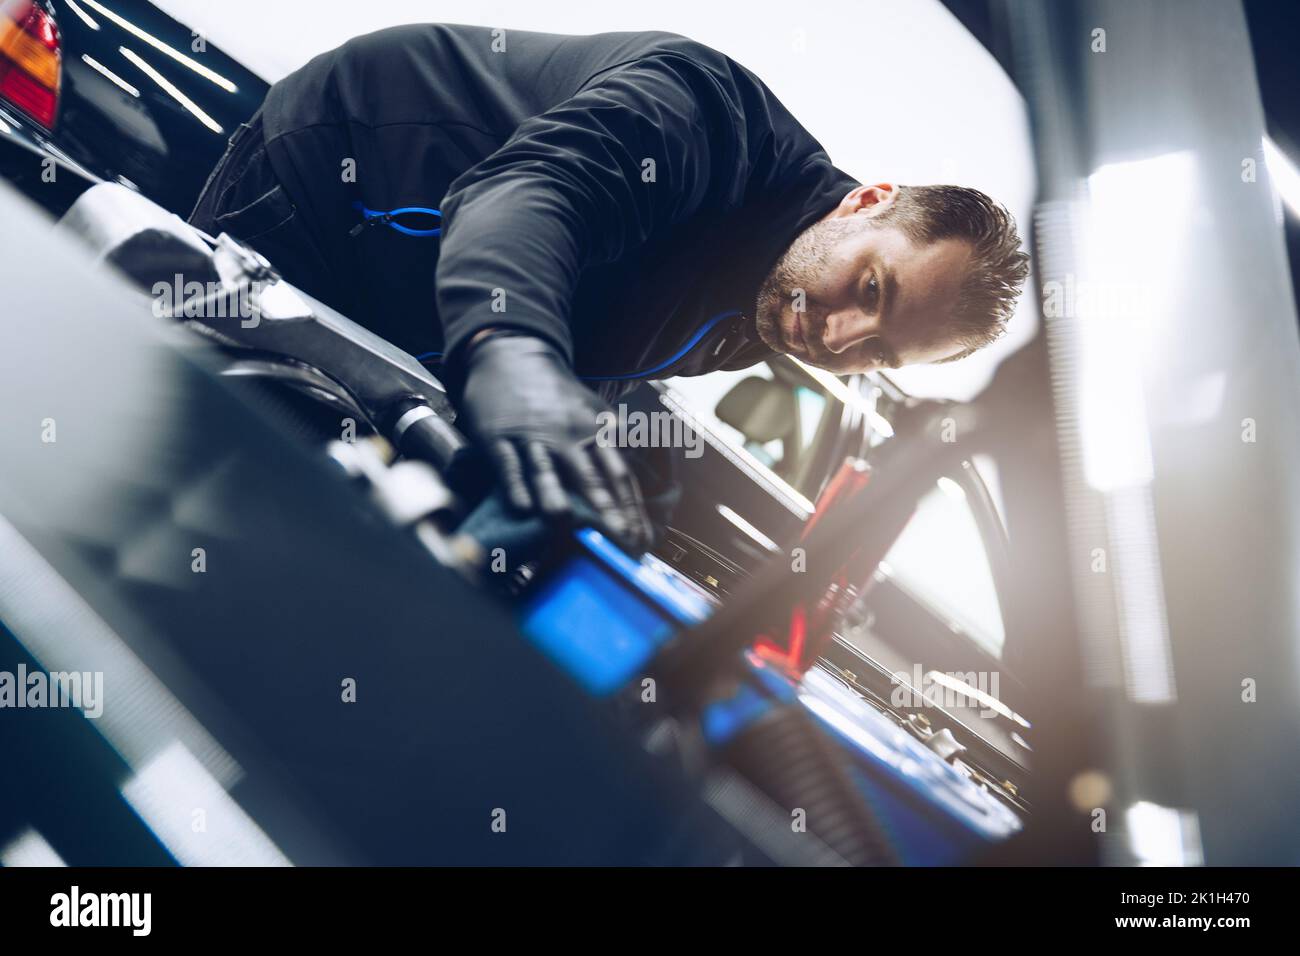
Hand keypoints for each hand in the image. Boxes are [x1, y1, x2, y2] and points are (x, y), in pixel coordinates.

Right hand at [456, 332, 652, 549]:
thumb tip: (626, 497)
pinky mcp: (500, 438)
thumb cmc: (555, 395)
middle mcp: (570, 435)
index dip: (632, 510)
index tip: (641, 540)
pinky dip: (516, 486)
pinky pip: (510, 466)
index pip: (620, 476)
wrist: (512, 354)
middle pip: (592, 478)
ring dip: (557, 499)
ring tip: (567, 525)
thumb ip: (607, 451)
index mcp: (597, 429)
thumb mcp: (592, 413)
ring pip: (548, 472)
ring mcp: (534, 437)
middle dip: (607, 513)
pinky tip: (522, 509)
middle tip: (619, 543)